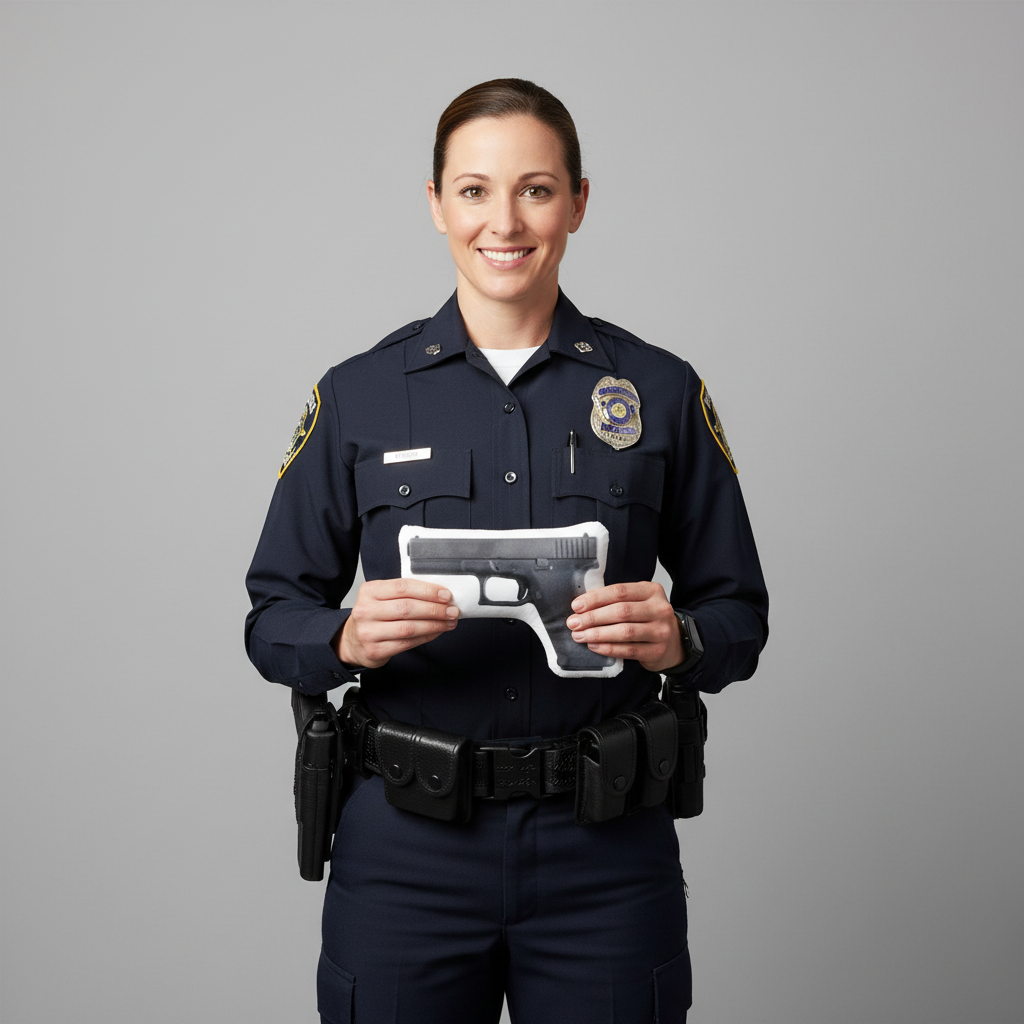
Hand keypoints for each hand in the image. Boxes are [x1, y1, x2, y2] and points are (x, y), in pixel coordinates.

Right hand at [335, 578, 458, 669]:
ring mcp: (369, 632)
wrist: (353, 641)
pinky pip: (407, 643)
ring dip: (434, 625)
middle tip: (452, 610)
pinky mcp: (375, 650)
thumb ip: (405, 594)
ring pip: (409, 627)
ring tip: (449, 622)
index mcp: (370, 591)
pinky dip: (426, 637)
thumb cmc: (374, 616)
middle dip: (435, 609)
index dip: (427, 591)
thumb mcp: (382, 598)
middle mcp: (366, 610)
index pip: (403, 587)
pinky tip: (436, 632)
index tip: (446, 595)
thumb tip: (440, 595)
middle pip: (407, 608)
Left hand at [565, 582, 683, 672]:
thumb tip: (582, 606)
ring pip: (624, 632)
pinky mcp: (657, 651)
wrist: (675, 642)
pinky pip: (628, 650)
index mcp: (652, 591)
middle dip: (593, 617)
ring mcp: (661, 631)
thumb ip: (617, 600)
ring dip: (598, 634)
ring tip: (580, 635)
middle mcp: (659, 609)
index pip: (620, 592)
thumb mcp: (639, 602)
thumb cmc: (649, 619)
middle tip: (574, 623)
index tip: (576, 606)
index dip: (596, 598)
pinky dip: (608, 648)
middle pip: (621, 611)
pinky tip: (594, 646)